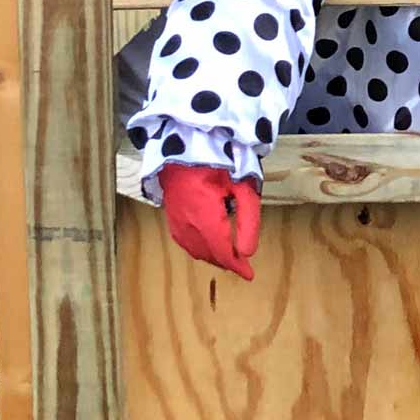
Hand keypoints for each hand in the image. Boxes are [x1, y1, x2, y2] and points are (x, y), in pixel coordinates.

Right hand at [158, 163, 261, 280]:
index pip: (221, 251)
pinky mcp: (170, 215)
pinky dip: (199, 248)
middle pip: (207, 253)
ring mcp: (174, 219)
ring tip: (229, 256)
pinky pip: (185, 240)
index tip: (250, 274)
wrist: (188, 144)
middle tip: (243, 264)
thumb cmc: (220, 160)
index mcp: (204, 213)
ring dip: (212, 256)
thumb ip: (248, 220)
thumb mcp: (243, 187)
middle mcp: (185, 220)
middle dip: (226, 261)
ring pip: (195, 249)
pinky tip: (209, 245)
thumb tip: (248, 252)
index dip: (236, 266)